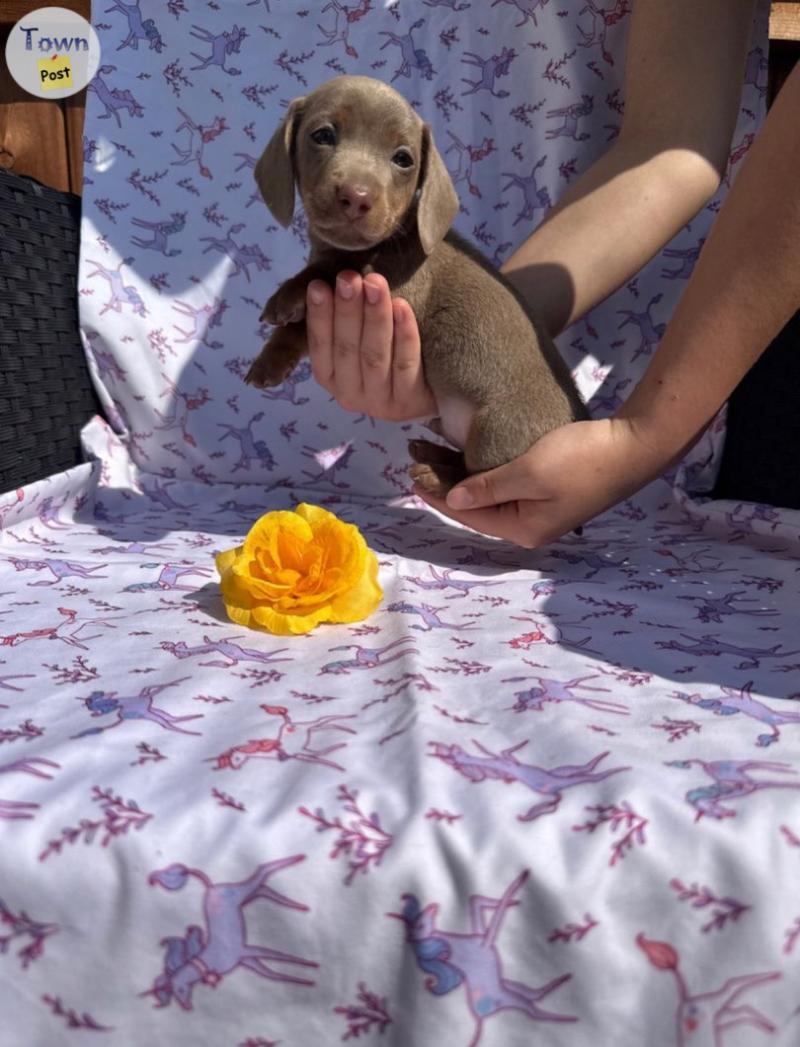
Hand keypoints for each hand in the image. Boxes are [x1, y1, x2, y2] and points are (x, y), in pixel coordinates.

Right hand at [306, 271, 436, 420]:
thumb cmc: (384, 353)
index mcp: (330, 377)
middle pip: (347, 350)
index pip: (320, 347)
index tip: (318, 285)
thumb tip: (324, 283)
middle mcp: (350, 394)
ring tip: (375, 284)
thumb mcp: (355, 339)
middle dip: (347, 311)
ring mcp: (380, 402)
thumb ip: (338, 319)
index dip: (319, 317)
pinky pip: (406, 365)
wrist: (427, 394)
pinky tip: (402, 306)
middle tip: (348, 277)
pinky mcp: (410, 402)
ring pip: (375, 356)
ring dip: (374, 317)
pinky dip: (404, 335)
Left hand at [412, 416, 672, 547]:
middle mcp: (528, 525)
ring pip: (486, 490)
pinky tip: (463, 448)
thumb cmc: (582, 459)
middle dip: (443, 479)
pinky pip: (502, 480)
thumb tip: (453, 501)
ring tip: (429, 446)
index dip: (436, 493)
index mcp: (522, 529)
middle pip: (474, 504)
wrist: (634, 445)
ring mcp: (538, 508)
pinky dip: (481, 465)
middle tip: (413, 453)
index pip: (467, 515)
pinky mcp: (547, 488)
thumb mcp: (529, 472)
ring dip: (459, 469)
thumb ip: (488, 487)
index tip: (410, 472)